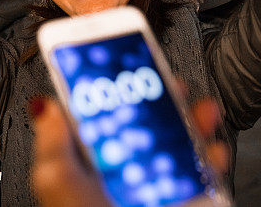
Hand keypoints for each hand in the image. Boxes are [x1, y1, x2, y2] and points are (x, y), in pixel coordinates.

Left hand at [30, 96, 227, 206]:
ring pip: (180, 143)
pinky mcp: (185, 200)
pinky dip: (213, 157)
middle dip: (164, 100)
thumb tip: (47, 104)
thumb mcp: (57, 181)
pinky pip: (203, 174)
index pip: (106, 117)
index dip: (118, 90)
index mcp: (92, 163)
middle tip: (172, 84)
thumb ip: (51, 142)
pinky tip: (213, 150)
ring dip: (195, 121)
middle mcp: (125, 171)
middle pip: (148, 124)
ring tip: (204, 110)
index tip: (131, 67)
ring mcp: (157, 186)